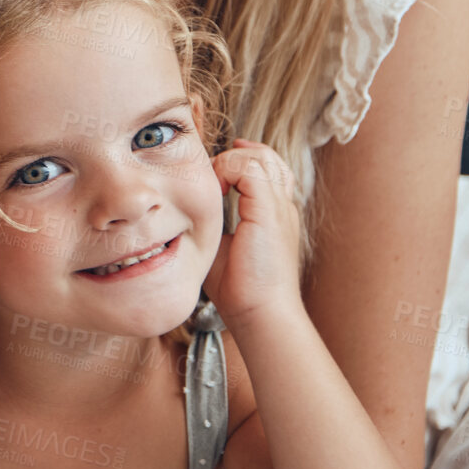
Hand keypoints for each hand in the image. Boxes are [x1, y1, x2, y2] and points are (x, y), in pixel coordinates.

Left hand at [203, 140, 302, 332]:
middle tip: (212, 171)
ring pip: (260, 156)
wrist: (262, 312)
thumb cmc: (241, 289)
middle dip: (236, 155)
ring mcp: (278, 207)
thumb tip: (187, 214)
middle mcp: (281, 206)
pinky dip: (229, 169)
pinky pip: (251, 168)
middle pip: (267, 157)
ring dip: (230, 161)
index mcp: (274, 214)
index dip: (242, 161)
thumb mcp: (223, 246)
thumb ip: (214, 224)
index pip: (267, 170)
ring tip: (215, 182)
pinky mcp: (268, 211)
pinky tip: (218, 189)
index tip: (218, 168)